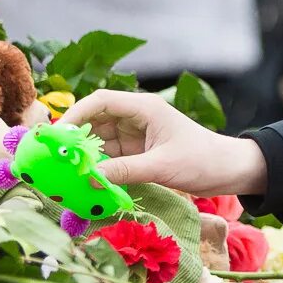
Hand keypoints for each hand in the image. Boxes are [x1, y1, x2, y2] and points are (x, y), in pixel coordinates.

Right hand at [61, 91, 268, 198]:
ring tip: (61, 173)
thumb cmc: (203, 161)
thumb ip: (124, 171)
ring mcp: (136, 136)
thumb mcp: (162, 166)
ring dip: (83, 156)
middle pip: (94, 121)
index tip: (56, 136)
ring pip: (99, 141)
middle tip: (51, 159)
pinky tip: (82, 181)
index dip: (74, 115)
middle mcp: (136, 118)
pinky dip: (96, 167)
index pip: (100, 101)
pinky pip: (109, 157)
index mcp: (144, 108)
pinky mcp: (138, 153)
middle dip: (73, 139)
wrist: (230, 170)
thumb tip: (87, 178)